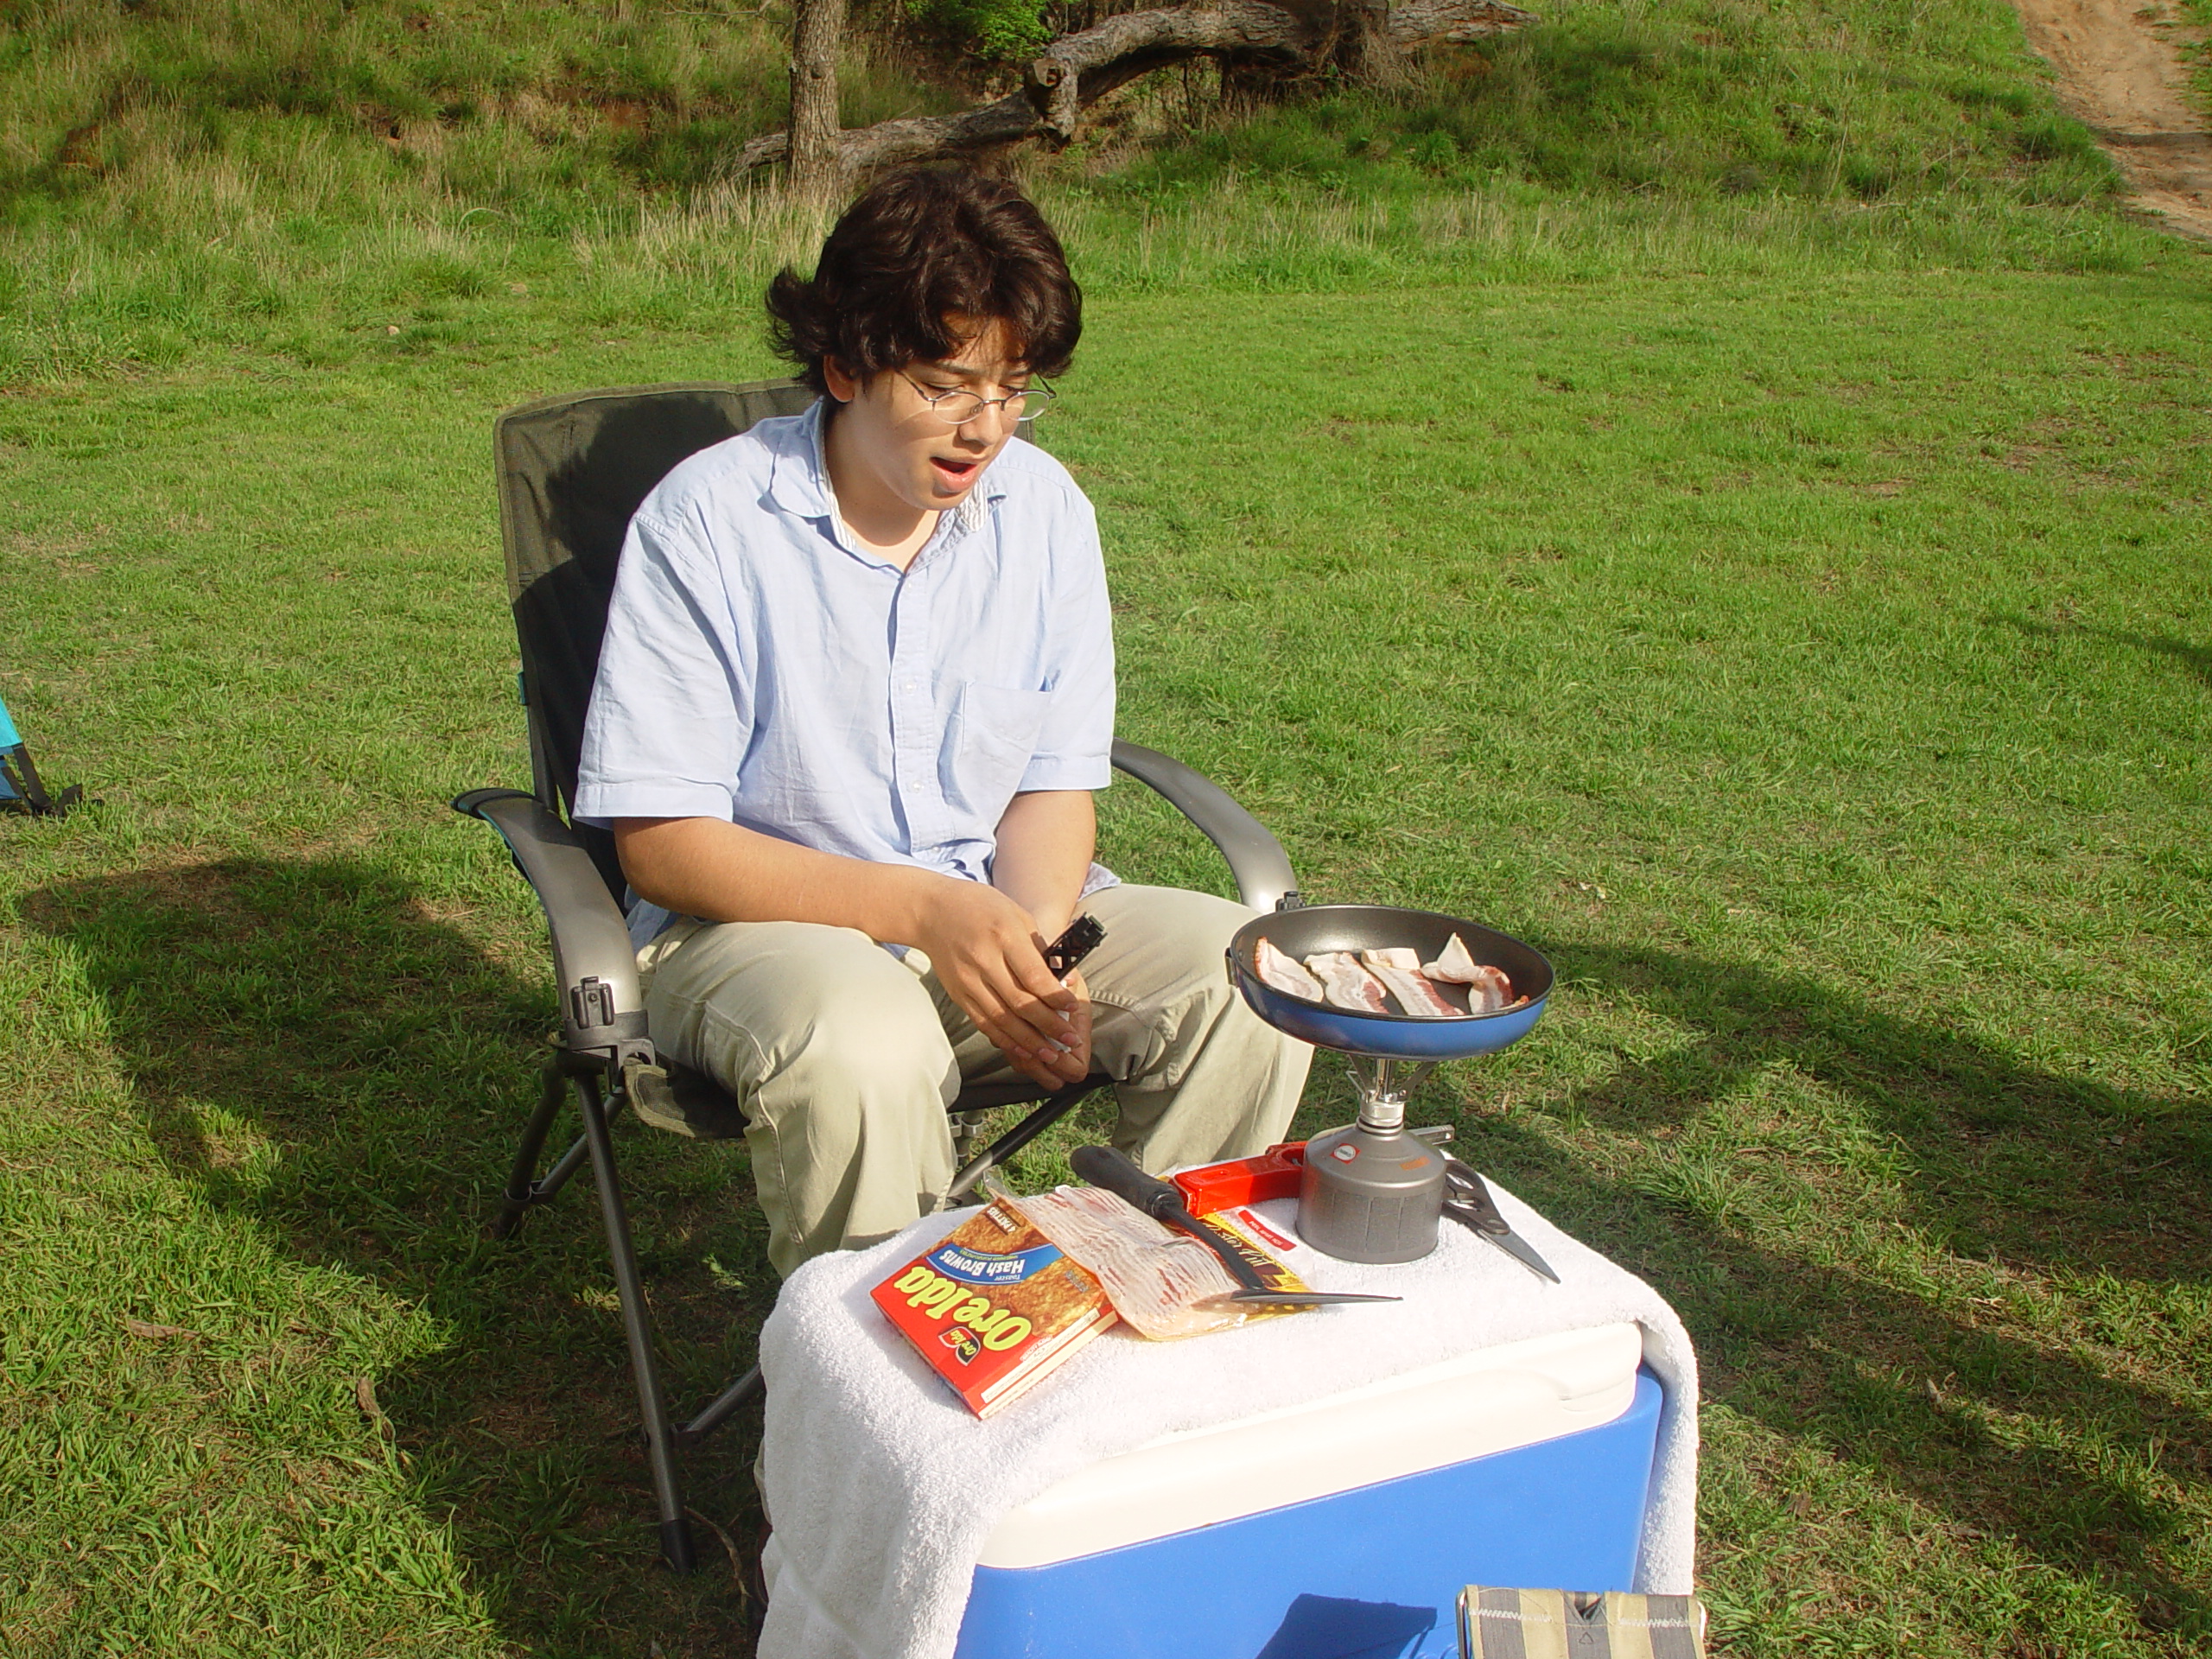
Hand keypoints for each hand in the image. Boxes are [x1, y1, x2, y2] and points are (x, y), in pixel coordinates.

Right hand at [914, 880, 1092, 1090]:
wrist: (931, 913)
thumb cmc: (980, 907)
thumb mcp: (1016, 915)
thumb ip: (1039, 948)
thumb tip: (1063, 981)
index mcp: (1003, 936)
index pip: (1033, 976)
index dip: (1056, 997)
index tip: (1073, 1009)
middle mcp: (984, 961)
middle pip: (1020, 1002)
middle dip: (1049, 1026)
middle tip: (1070, 1040)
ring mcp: (968, 980)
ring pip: (1002, 1019)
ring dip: (1029, 1041)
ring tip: (1050, 1055)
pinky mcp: (959, 994)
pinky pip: (984, 1023)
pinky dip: (1005, 1039)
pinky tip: (1023, 1050)